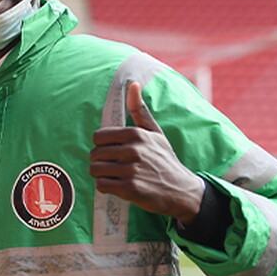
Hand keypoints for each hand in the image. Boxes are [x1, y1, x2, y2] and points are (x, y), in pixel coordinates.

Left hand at [89, 82, 203, 223]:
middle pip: (95, 154)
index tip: (112, 151)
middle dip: (100, 161)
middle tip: (113, 166)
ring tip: (114, 175)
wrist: (181, 191)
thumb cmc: (164, 160)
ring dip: (101, 175)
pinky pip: (101, 185)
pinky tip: (117, 186)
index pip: (98, 137)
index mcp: (136, 134)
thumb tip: (133, 84)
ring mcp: (131, 170)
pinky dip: (106, 187)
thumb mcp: (155, 133)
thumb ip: (140, 110)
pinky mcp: (129, 189)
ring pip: (95, 169)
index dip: (102, 145)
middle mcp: (133, 150)